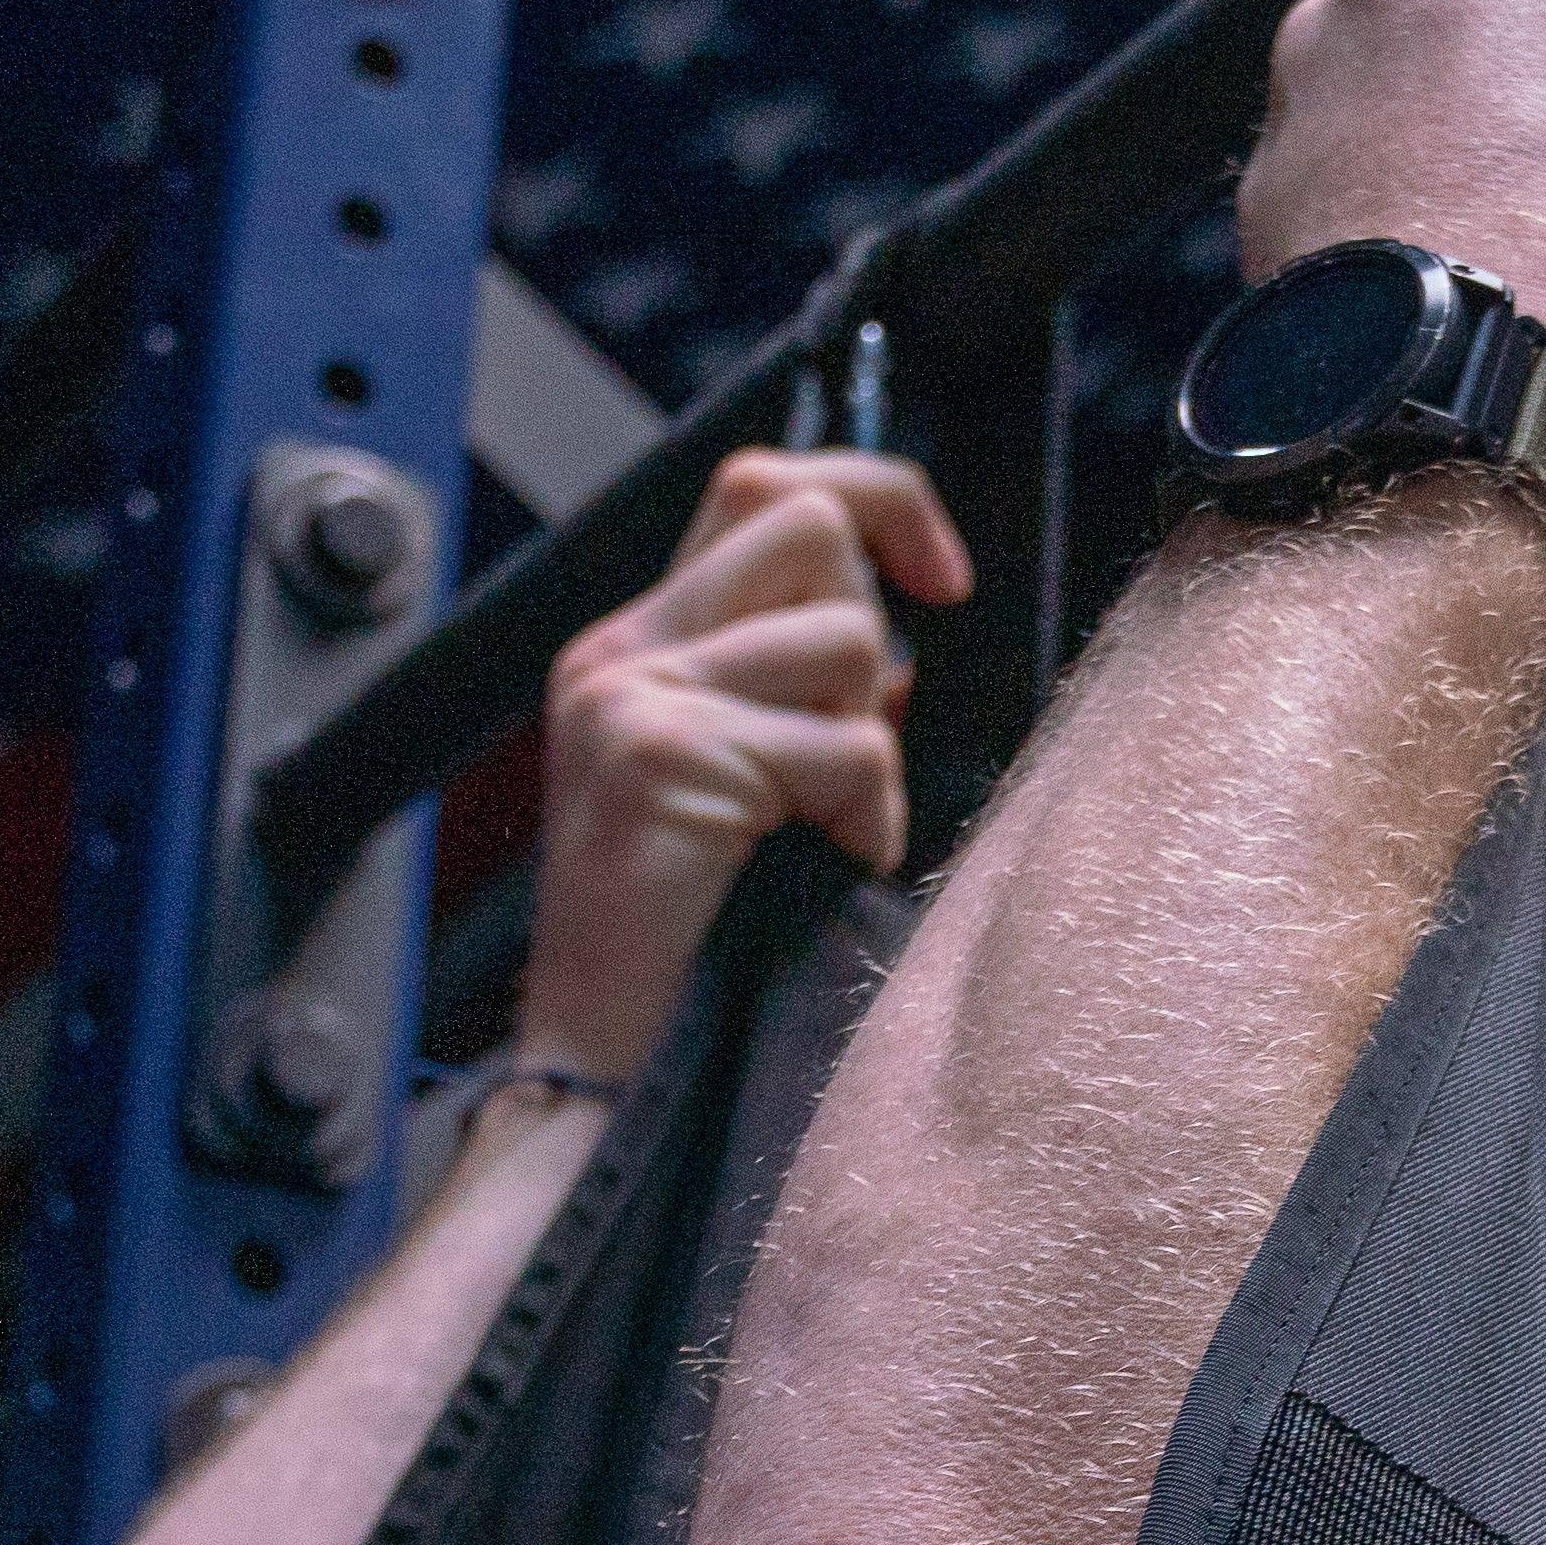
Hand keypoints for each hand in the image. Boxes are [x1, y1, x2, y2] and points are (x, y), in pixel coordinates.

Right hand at [517, 450, 973, 1077]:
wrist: (603, 1061)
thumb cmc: (691, 939)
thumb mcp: (742, 781)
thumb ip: (797, 687)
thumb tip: (909, 627)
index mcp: (637, 641)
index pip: (763, 484)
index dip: (877, 501)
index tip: (943, 579)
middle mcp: (622, 648)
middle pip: (808, 526)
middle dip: (871, 629)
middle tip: (844, 745)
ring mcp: (634, 696)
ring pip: (845, 641)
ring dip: (871, 742)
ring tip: (826, 824)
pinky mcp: (662, 757)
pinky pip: (846, 745)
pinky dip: (869, 814)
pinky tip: (832, 861)